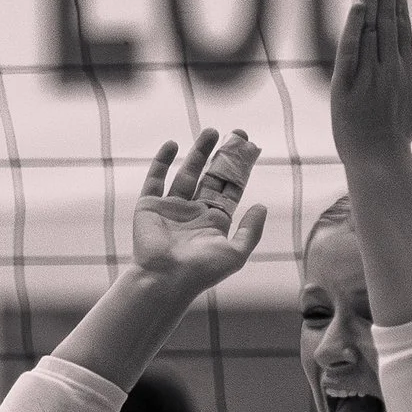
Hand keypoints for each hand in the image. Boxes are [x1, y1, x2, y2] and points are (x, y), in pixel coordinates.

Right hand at [130, 128, 266, 291]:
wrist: (164, 279)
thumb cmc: (200, 272)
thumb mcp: (235, 253)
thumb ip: (251, 231)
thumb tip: (262, 206)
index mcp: (214, 222)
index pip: (230, 189)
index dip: (241, 168)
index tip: (250, 147)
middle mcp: (193, 213)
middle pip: (211, 176)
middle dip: (223, 155)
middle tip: (237, 133)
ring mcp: (171, 208)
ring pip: (187, 173)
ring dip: (198, 152)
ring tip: (211, 131)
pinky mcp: (149, 206)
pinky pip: (155, 179)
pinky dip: (161, 161)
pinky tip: (172, 144)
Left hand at [330, 0, 411, 164]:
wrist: (379, 163)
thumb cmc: (399, 134)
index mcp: (405, 67)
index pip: (403, 21)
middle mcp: (389, 68)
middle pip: (389, 18)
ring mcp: (368, 78)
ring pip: (371, 31)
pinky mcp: (345, 90)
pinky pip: (351, 56)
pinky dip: (354, 32)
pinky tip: (358, 9)